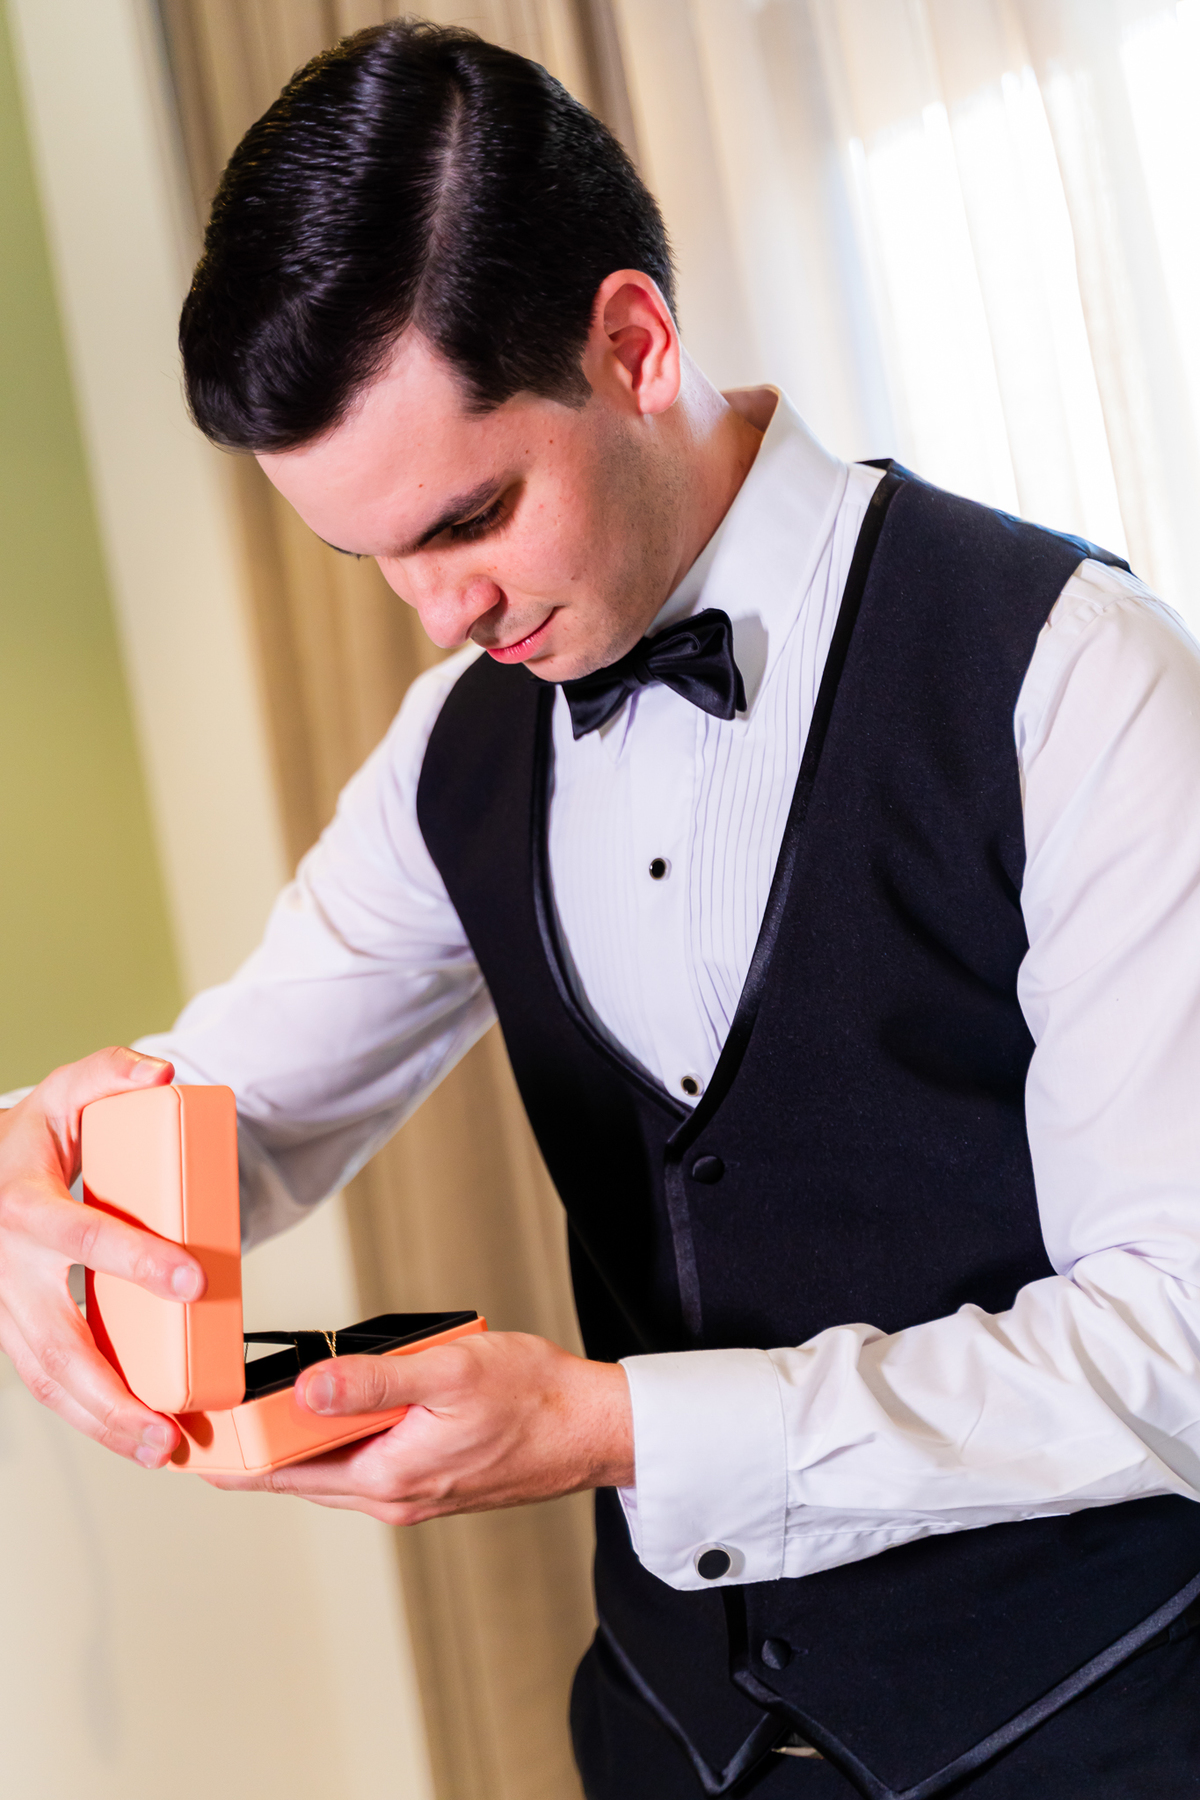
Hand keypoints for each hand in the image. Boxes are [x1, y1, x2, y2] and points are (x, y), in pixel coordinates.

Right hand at [0, 1047, 205, 1467]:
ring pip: (46, 1377)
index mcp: (22, 1200)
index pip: (78, 1234)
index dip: (133, 1258)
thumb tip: (164, 1075)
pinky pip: (50, 1383)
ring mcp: (7, 1306)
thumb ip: (113, 1072)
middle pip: (53, 1339)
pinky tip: (139, 1440)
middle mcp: (7, 1264)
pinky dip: (92, 1417)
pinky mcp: (18, 1332)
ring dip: (102, 1420)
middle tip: (173, 1420)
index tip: (192, 1279)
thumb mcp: (71, 1090)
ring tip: (162, 1449)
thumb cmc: (40, 1133)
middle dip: (111, 1386)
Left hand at [202, 1330, 634, 1521]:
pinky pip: (363, 1469)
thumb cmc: (532, 1397)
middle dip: (251, 1456)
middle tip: (206, 1430)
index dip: (233, 1459)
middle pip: (299, 1478)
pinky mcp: (431, 1483)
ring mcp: (413, 1495)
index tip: (192, 1443)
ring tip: (253, 1420)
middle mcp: (393, 1498)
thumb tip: (305, 1385)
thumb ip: (373, 1381)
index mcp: (388, 1477)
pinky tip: (331, 1419)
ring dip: (292, 1450)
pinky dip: (333, 1447)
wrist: (591, 1428)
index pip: (283, 1475)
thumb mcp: (447, 1373)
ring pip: (330, 1474)